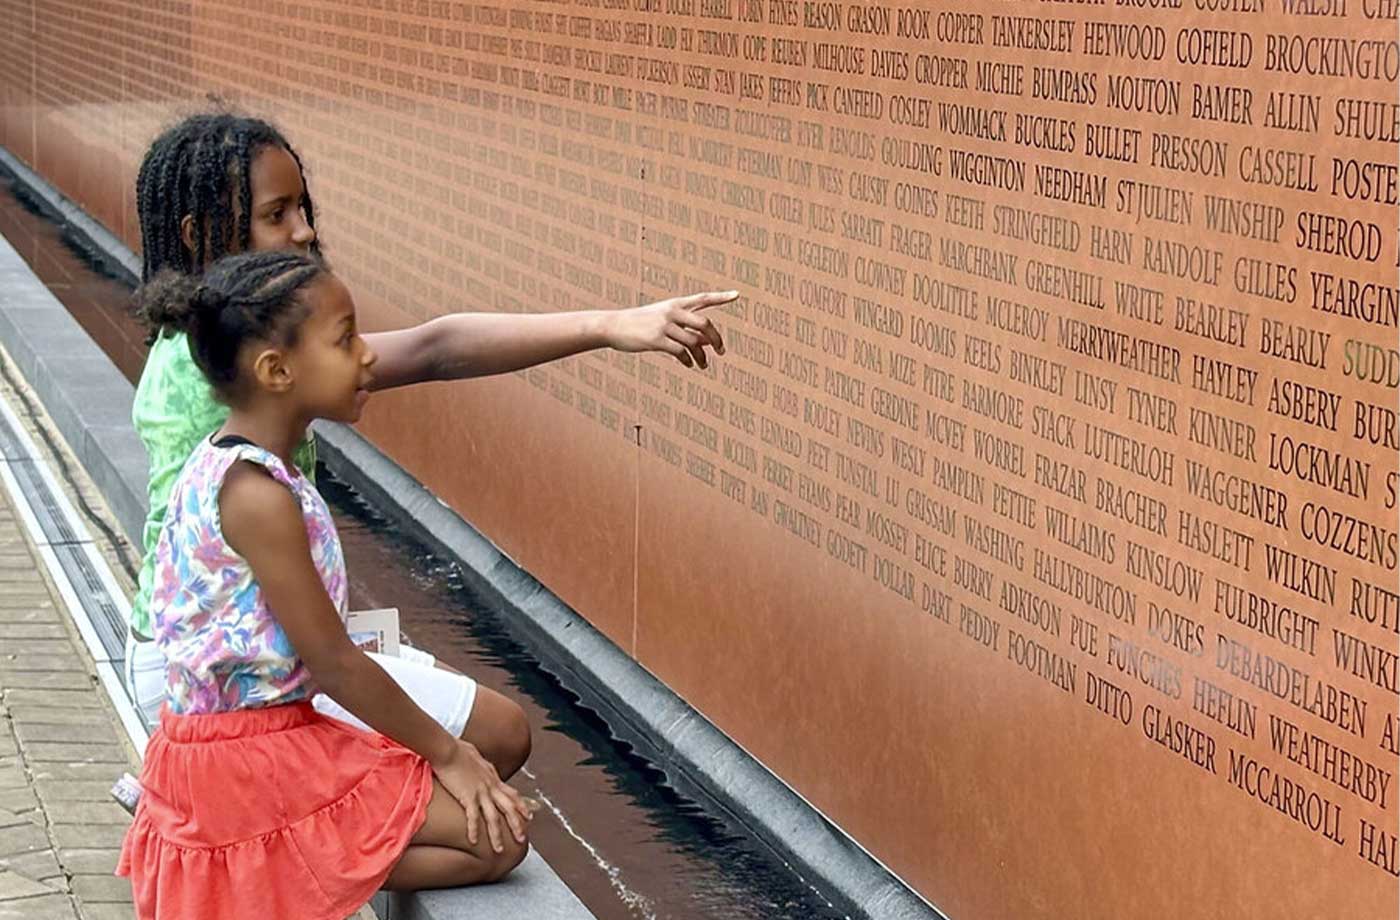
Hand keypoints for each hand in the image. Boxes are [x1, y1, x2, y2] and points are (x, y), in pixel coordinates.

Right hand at [432, 740, 531, 852]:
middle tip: (523, 839)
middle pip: (509, 809)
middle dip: (517, 825)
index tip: (529, 816)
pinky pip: (473, 817)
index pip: (512, 794)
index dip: (521, 806)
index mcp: (493, 778)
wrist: (448, 749)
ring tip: (499, 850)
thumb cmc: (458, 750)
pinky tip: (474, 841)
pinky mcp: (467, 796)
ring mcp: (480, 792)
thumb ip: (481, 766)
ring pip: (494, 818)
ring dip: (497, 835)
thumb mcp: (476, 757)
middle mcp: (490, 786)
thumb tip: (481, 766)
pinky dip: (474, 830)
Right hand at [602, 291, 735, 368]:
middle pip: (704, 324)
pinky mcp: (656, 340)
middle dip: (716, 339)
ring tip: (703, 365)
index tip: (737, 294)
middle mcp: (672, 312)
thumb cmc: (641, 324)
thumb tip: (708, 342)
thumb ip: (686, 329)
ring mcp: (664, 325)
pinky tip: (688, 365)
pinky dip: (687, 361)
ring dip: (702, 356)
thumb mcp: (664, 321)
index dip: (720, 297)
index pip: (702, 298)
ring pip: (693, 342)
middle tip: (722, 351)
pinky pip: (680, 352)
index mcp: (675, 304)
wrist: (613, 326)